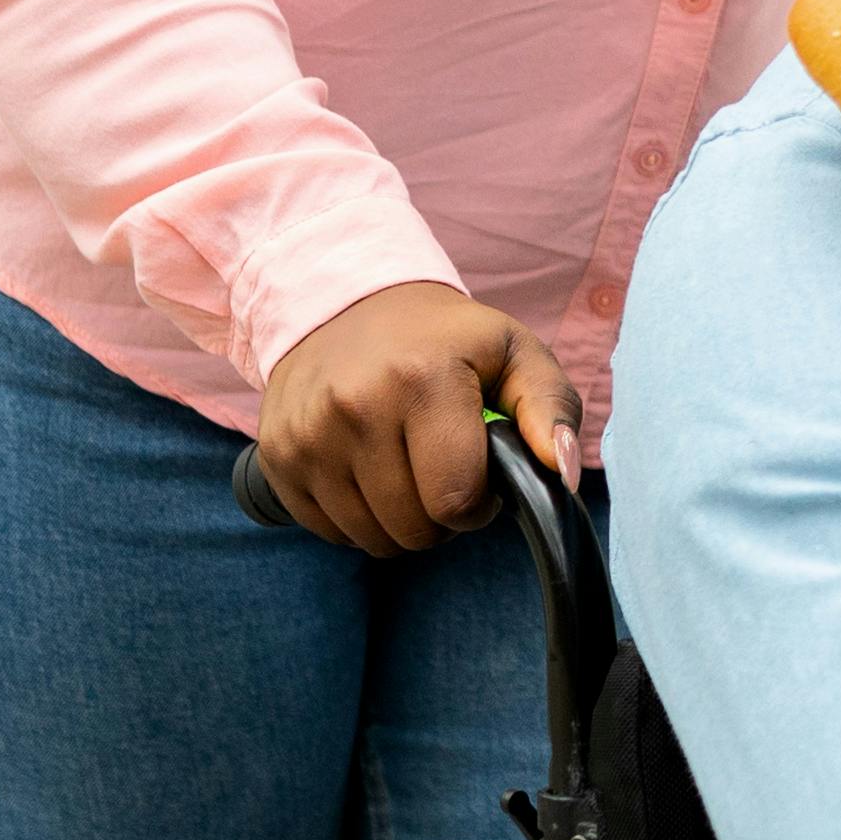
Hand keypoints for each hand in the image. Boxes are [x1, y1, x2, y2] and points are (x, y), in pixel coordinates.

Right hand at [255, 282, 581, 556]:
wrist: (341, 300)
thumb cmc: (442, 338)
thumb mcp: (512, 351)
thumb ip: (550, 408)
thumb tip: (562, 472)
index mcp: (422, 378)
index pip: (454, 500)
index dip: (478, 503)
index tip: (478, 471)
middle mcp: (355, 406)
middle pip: (413, 529)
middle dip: (440, 515)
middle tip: (441, 467)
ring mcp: (308, 434)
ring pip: (371, 539)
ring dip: (398, 520)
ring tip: (405, 466)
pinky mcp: (278, 455)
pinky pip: (328, 531)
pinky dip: (356, 516)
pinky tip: (366, 469)